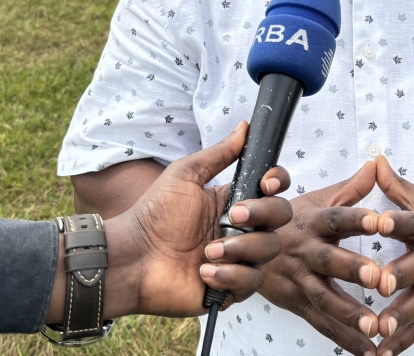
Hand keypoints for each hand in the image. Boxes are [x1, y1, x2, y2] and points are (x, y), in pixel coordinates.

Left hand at [92, 121, 293, 318]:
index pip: (273, 190)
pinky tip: (204, 272)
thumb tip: (244, 126)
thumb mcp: (185, 176)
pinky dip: (230, 275)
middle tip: (232, 216)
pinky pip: (251, 281)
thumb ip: (219, 154)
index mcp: (233, 201)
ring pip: (269, 250)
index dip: (277, 184)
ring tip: (208, 251)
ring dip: (241, 248)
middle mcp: (241, 229)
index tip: (266, 184)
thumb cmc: (153, 214)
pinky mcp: (231, 287)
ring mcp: (239, 258)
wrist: (132, 257)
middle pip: (280, 217)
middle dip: (261, 214)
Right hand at [258, 161, 382, 355]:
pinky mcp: (296, 303)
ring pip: (324, 296)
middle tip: (378, 277)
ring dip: (349, 312)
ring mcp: (299, 279)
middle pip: (329, 259)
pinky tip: (368, 350)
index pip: (336, 217)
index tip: (380, 221)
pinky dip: (345, 338)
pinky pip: (321, 323)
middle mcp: (305, 251)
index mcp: (313, 222)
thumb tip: (376, 165)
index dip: (356, 218)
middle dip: (352, 269)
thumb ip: (348, 188)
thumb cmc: (286, 221)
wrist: (239, 246)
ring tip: (373, 325)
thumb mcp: (314, 200)